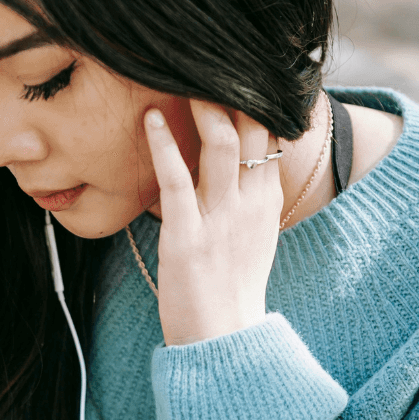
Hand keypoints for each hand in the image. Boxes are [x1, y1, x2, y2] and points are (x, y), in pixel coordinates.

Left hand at [144, 100, 281, 345]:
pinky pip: (177, 179)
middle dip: (231, 97)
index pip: (268, 139)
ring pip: (221, 143)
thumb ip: (241, 209)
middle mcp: (248, 205)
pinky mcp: (187, 235)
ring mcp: (220, 218)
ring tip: (181, 88)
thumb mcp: (247, 246)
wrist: (223, 342)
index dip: (253, 106)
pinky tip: (150, 122)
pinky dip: (164, 145)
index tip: (231, 87)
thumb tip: (226, 184)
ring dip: (202, 108)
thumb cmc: (227, 299)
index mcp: (264, 206)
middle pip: (251, 130)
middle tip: (206, 77)